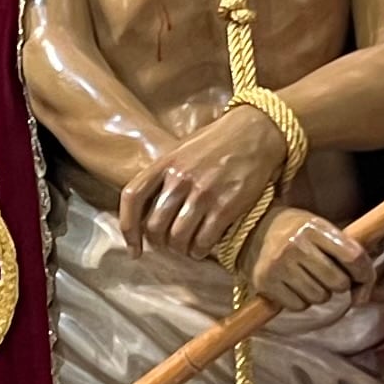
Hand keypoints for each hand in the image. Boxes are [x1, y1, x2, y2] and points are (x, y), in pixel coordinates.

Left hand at [120, 100, 291, 261]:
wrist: (255, 132)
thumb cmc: (217, 144)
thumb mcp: (181, 152)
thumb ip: (163, 177)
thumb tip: (147, 212)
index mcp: (164, 163)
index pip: (132, 197)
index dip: (128, 228)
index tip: (134, 249)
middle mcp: (180, 178)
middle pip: (154, 226)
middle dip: (159, 243)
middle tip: (169, 244)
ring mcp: (203, 192)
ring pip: (178, 237)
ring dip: (181, 249)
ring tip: (187, 247)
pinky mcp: (226, 205)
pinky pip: (204, 240)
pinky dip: (200, 251)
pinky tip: (202, 248)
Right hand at [248, 205, 379, 319]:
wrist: (250, 230)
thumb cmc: (295, 232)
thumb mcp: (321, 229)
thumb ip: (347, 254)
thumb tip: (363, 297)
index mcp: (314, 226)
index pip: (353, 257)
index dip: (365, 274)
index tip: (363, 281)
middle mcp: (295, 244)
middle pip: (339, 282)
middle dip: (339, 283)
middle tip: (328, 275)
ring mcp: (278, 265)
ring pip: (320, 297)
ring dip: (320, 293)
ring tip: (307, 278)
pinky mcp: (265, 283)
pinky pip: (299, 305)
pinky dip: (301, 301)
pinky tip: (293, 286)